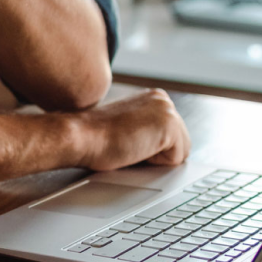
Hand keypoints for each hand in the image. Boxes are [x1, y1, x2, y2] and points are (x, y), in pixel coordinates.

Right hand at [70, 89, 190, 169]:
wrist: (81, 137)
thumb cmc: (95, 137)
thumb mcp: (127, 127)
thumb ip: (146, 129)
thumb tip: (159, 148)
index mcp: (153, 98)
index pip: (171, 137)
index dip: (151, 149)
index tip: (128, 142)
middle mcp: (163, 99)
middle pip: (180, 144)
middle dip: (157, 154)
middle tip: (128, 145)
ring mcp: (168, 110)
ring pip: (180, 153)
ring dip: (156, 158)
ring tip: (131, 146)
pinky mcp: (169, 126)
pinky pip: (175, 160)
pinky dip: (155, 163)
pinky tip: (134, 149)